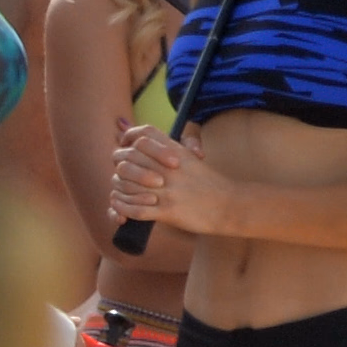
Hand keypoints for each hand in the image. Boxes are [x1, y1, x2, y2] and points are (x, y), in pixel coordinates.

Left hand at [109, 124, 230, 235]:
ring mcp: (167, 190)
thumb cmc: (210, 183)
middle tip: (120, 175)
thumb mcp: (192, 158)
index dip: (128, 138)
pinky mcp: (167, 211)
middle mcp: (168, 168)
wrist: (228, 205)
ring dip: (118, 190)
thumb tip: (147, 141)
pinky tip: (120, 210)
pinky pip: (135, 210)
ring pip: (126, 185)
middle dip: (120, 168)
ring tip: (118, 193)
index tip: (124, 145)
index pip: (143, 135)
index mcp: (175, 151)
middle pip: (128, 159)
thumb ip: (171, 148)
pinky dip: (123, 209)